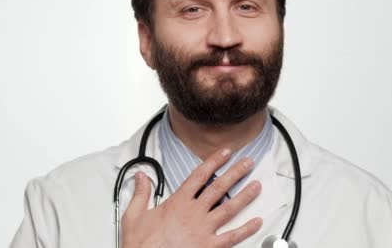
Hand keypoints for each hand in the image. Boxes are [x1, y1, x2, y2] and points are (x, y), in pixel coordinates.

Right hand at [120, 148, 262, 247]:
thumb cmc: (141, 244)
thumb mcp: (134, 215)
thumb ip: (141, 193)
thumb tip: (141, 177)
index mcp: (178, 203)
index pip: (200, 176)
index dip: (214, 162)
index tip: (225, 153)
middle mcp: (194, 213)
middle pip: (219, 187)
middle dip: (235, 173)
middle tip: (247, 163)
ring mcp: (203, 230)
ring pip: (229, 208)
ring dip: (244, 196)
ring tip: (257, 186)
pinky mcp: (209, 247)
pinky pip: (232, 237)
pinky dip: (246, 230)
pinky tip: (257, 222)